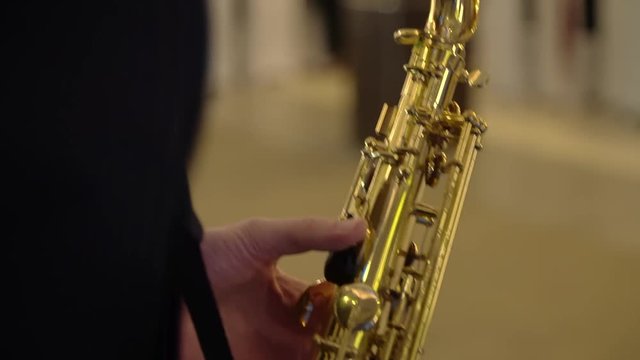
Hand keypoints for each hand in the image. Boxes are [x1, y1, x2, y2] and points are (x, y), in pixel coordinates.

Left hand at [200, 217, 365, 359]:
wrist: (165, 288)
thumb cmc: (213, 258)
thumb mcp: (261, 236)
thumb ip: (307, 233)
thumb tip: (358, 226)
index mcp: (289, 295)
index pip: (333, 307)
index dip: (356, 310)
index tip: (378, 312)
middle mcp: (284, 327)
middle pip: (329, 341)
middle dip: (351, 341)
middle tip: (373, 341)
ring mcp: (270, 351)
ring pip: (314, 358)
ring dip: (338, 354)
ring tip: (364, 351)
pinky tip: (330, 358)